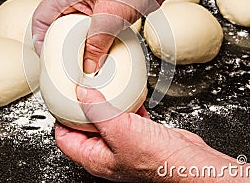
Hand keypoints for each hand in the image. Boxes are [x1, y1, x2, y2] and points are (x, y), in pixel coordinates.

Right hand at [32, 0, 175, 72]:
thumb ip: (95, 45)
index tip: (48, 59)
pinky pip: (88, 27)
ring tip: (81, 60)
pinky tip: (98, 51)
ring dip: (76, 45)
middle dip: (59, 47)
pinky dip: (90, 40)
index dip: (40, 41)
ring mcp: (87, 1)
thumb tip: (89, 66)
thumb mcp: (109, 18)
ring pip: (73, 28)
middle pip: (55, 26)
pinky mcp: (101, 8)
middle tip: (64, 64)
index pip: (40, 19)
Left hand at [55, 86, 232, 181]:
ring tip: (102, 88)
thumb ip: (99, 110)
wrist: (188, 161)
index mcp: (95, 158)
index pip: (65, 138)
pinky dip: (125, 106)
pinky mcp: (139, 137)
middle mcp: (107, 154)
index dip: (61, 118)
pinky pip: (126, 118)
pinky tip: (130, 96)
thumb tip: (82, 93)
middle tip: (82, 90)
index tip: (62, 100)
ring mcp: (123, 145)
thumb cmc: (157, 159)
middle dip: (82, 108)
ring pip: (106, 121)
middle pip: (84, 128)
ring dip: (105, 105)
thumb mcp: (121, 130)